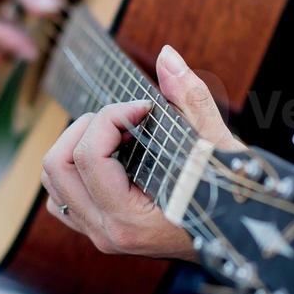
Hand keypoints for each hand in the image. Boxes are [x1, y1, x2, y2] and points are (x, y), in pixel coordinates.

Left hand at [41, 45, 239, 259]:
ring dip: (76, 147)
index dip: (112, 116)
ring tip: (116, 135)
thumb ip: (190, 97)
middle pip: (58, 165)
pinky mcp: (99, 231)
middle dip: (86, 128)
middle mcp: (108, 232)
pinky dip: (76, 170)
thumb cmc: (234, 196)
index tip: (145, 107)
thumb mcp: (216, 144)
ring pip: (53, 182)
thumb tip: (166, 54)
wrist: (240, 239)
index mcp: (130, 220)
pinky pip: (62, 197)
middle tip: (124, 117)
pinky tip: (112, 157)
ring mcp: (100, 235)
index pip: (90, 157)